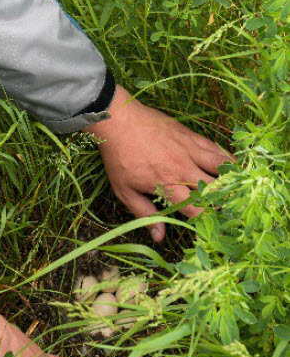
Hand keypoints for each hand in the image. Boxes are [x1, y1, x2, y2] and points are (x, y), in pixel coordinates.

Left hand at [85, 85, 233, 241]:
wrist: (120, 120)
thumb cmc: (120, 157)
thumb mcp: (124, 190)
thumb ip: (144, 213)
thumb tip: (159, 237)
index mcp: (168, 185)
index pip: (198, 210)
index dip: (209, 222)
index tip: (213, 229)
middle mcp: (184, 169)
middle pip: (216, 190)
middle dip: (225, 203)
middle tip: (229, 210)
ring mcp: (190, 150)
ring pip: (222, 166)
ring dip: (231, 179)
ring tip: (236, 188)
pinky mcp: (192, 136)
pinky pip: (216, 148)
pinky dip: (226, 159)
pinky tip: (230, 166)